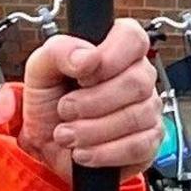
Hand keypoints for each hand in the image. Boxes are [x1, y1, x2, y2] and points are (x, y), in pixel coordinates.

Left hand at [0, 19, 161, 179]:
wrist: (46, 144)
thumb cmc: (50, 101)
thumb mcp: (41, 70)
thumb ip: (59, 52)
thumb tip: (88, 57)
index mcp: (117, 49)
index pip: (133, 38)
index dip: (109, 58)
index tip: (82, 76)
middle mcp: (140, 76)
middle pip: (136, 83)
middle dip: (91, 102)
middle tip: (65, 109)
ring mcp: (149, 109)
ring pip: (135, 117)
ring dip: (91, 131)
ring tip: (66, 134)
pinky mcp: (149, 142)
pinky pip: (137, 147)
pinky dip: (103, 152)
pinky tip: (83, 151)